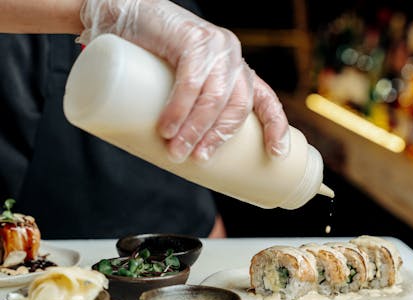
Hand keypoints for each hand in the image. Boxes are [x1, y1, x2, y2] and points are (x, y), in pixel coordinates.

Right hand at [78, 0, 289, 162]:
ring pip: (214, 98)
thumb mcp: (178, 86)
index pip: (265, 99)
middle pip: (237, 106)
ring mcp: (216, 46)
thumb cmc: (148, 60)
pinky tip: (168, 127)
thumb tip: (180, 158)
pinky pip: (192, 82)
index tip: (276, 154)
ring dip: (196, 129)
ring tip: (177, 150)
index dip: (275, 126)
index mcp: (235, 72)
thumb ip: (188, 111)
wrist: (122, 15)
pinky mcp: (193, 38)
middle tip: (196, 158)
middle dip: (218, 137)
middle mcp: (231, 58)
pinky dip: (180, 108)